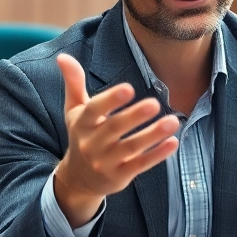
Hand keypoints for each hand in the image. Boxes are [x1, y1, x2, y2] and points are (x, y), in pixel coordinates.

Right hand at [53, 53, 180, 226]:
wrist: (79, 179)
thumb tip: (63, 56)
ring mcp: (106, 162)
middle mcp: (92, 143)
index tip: (129, 88)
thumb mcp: (74, 110)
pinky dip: (157, 155)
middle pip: (115, 128)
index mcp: (82, 123)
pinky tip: (173, 142)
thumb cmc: (82, 136)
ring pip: (131, 148)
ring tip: (173, 121)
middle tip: (155, 104)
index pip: (95, 110)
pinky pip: (140, 165)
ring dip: (153, 135)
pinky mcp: (120, 176)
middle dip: (134, 116)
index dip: (111, 99)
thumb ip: (73, 83)